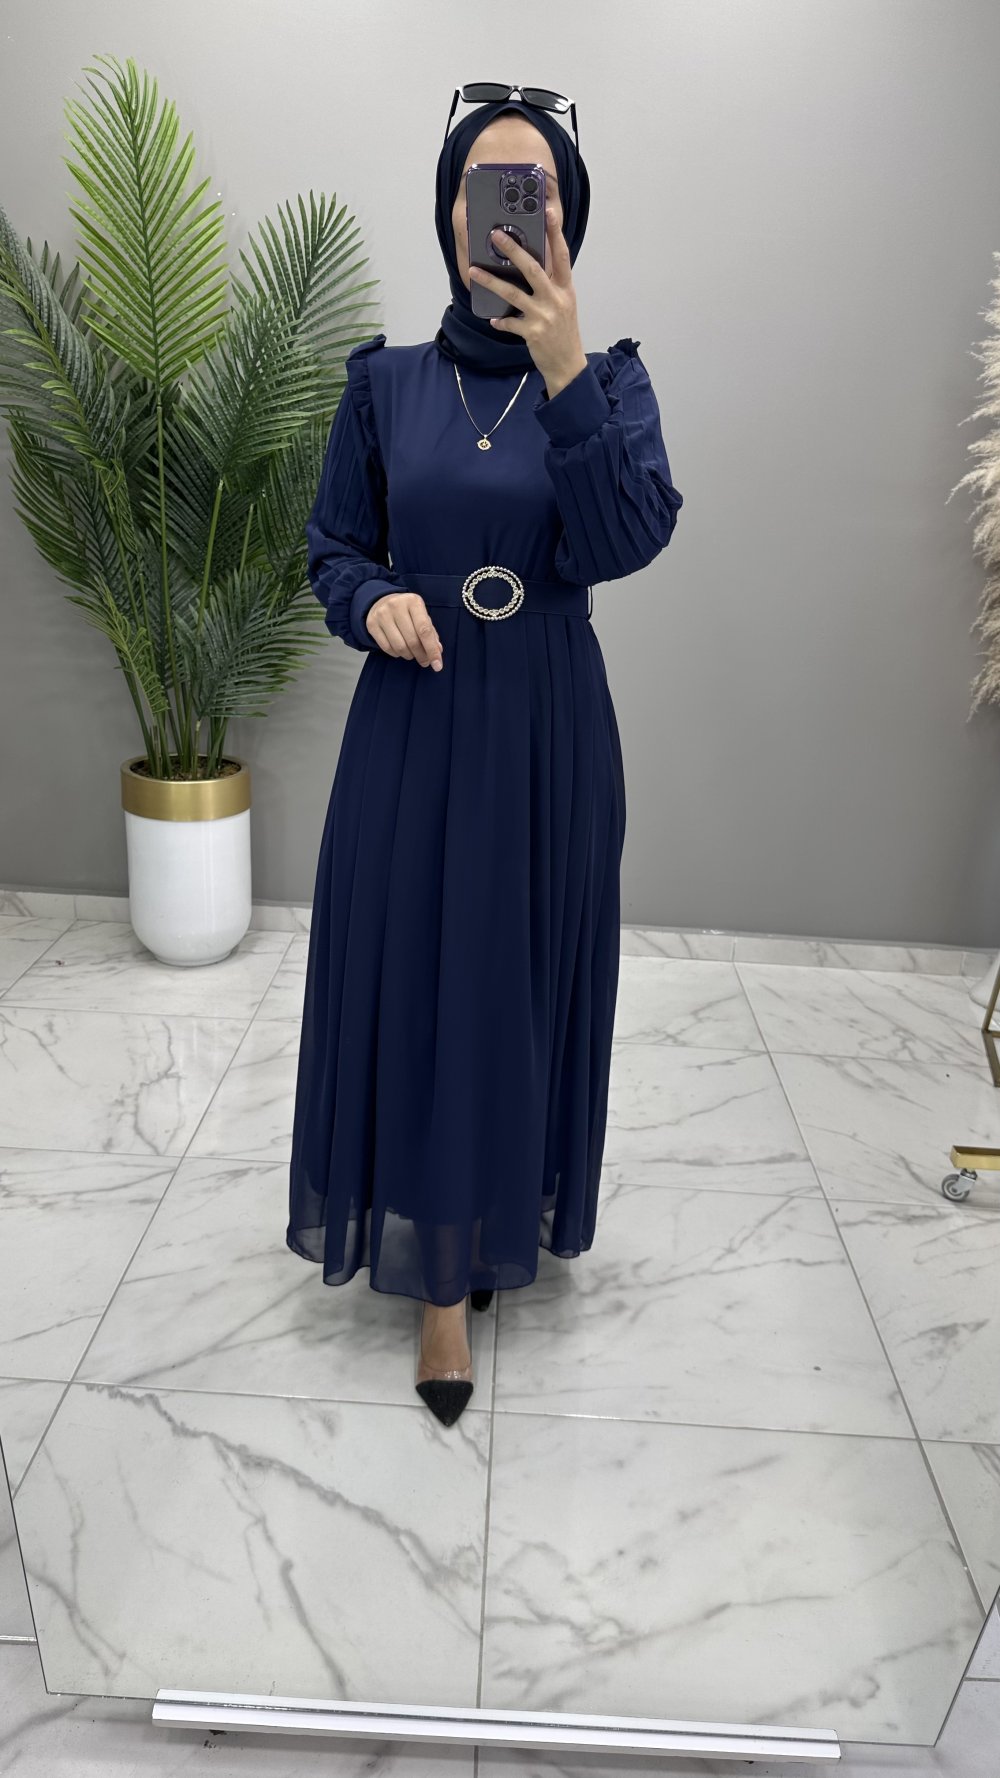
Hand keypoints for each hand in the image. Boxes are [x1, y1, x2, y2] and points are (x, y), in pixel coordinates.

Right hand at [366, 590, 442, 668]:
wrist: (381, 601)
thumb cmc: (407, 612)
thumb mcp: (421, 616)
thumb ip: (431, 633)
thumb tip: (437, 651)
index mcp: (413, 601)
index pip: (424, 630)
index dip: (432, 650)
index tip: (437, 665)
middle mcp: (396, 605)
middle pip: (412, 640)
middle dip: (421, 655)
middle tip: (425, 662)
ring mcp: (382, 614)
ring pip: (399, 646)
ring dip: (409, 655)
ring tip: (412, 654)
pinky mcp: (372, 624)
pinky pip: (386, 648)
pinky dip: (396, 654)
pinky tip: (400, 651)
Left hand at [469, 205, 587, 394]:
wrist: (568, 365)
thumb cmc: (564, 332)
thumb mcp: (564, 304)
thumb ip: (551, 284)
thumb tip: (529, 265)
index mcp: (565, 288)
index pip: (562, 254)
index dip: (556, 232)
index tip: (549, 212)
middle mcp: (555, 298)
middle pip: (533, 268)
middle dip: (513, 250)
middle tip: (496, 235)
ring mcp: (543, 315)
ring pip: (513, 293)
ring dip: (491, 282)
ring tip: (474, 272)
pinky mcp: (532, 332)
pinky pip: (509, 322)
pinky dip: (500, 320)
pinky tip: (493, 319)